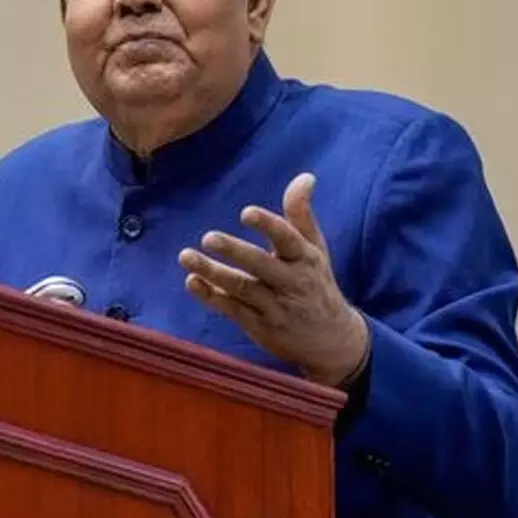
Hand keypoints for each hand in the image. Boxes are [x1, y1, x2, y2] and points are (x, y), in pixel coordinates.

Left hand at [177, 173, 369, 386]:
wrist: (332, 341)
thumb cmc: (316, 283)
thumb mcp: (315, 249)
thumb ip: (301, 214)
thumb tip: (305, 177)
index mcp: (305, 259)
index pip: (288, 240)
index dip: (268, 225)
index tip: (246, 212)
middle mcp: (291, 283)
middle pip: (261, 266)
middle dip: (235, 252)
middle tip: (208, 237)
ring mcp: (274, 306)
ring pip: (241, 288)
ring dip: (213, 272)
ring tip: (186, 256)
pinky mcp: (259, 325)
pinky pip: (232, 309)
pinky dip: (211, 297)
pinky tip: (192, 281)